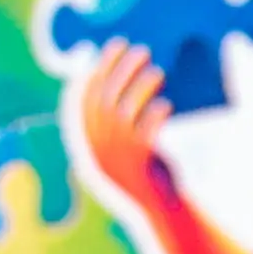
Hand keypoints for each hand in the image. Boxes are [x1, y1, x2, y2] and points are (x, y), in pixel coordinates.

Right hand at [71, 37, 169, 203]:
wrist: (161, 207)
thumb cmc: (147, 169)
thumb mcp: (124, 146)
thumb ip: (117, 119)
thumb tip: (122, 75)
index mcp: (90, 142)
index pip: (86, 98)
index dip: (99, 68)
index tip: (113, 46)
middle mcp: (99, 147)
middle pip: (105, 99)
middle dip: (122, 69)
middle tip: (142, 49)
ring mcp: (118, 155)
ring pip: (124, 112)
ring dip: (141, 87)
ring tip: (158, 72)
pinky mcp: (140, 162)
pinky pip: (146, 132)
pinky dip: (155, 115)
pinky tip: (166, 105)